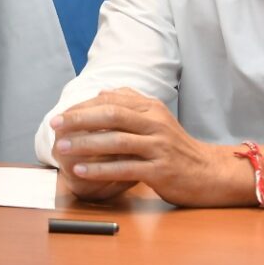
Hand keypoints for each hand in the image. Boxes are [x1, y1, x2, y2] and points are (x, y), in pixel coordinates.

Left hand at [50, 88, 237, 205]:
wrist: (209, 173)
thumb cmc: (176, 147)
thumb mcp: (157, 119)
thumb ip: (131, 102)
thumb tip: (102, 91)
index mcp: (151, 108)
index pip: (111, 100)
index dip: (82, 107)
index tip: (60, 114)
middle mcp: (155, 123)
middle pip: (111, 115)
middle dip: (79, 119)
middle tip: (54, 125)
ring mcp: (159, 147)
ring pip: (116, 141)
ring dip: (85, 144)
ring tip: (61, 149)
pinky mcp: (160, 170)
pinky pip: (125, 168)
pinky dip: (100, 169)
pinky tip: (81, 171)